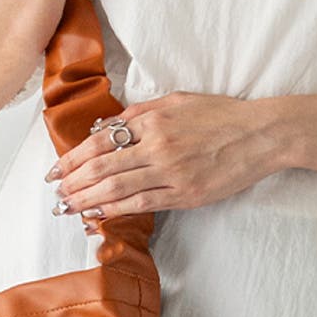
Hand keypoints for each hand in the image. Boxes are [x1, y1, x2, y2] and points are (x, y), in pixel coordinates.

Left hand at [46, 90, 291, 226]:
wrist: (261, 135)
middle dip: (72, 183)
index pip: (100, 142)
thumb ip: (139, 114)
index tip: (55, 171)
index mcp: (153, 120)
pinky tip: (97, 215)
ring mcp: (171, 173)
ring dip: (86, 200)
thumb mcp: (177, 101)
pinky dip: (115, 211)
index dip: (72, 159)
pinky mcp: (184, 194)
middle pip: (101, 168)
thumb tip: (105, 128)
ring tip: (67, 208)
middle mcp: (158, 146)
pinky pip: (141, 204)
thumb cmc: (220, 116)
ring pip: (116, 189)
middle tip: (55, 194)